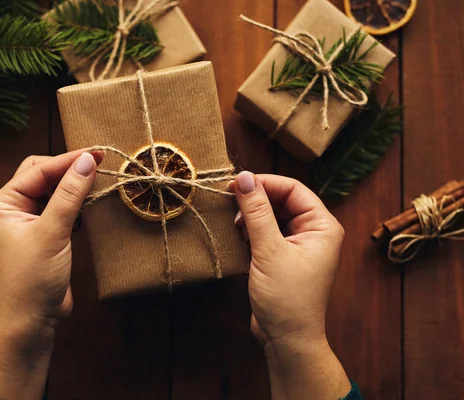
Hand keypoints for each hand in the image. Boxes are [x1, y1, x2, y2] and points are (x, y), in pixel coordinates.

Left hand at [0, 150, 102, 332]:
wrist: (32, 320)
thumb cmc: (32, 278)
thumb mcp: (52, 232)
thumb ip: (69, 195)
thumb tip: (87, 162)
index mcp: (4, 203)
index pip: (38, 170)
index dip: (68, 160)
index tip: (97, 154)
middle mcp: (14, 208)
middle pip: (44, 174)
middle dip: (69, 169)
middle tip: (99, 163)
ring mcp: (31, 221)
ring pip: (55, 190)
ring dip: (75, 187)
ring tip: (97, 183)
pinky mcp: (47, 234)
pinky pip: (63, 208)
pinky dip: (77, 204)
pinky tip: (89, 207)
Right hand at [231, 172, 350, 398]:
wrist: (287, 340)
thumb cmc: (287, 298)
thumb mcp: (269, 250)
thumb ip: (256, 212)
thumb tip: (243, 178)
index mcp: (322, 226)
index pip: (292, 189)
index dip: (264, 183)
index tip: (235, 184)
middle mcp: (313, 232)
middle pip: (282, 200)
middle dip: (255, 200)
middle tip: (230, 202)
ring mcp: (298, 245)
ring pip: (271, 215)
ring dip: (251, 216)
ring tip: (235, 224)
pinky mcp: (283, 257)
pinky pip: (266, 232)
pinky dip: (251, 231)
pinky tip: (238, 236)